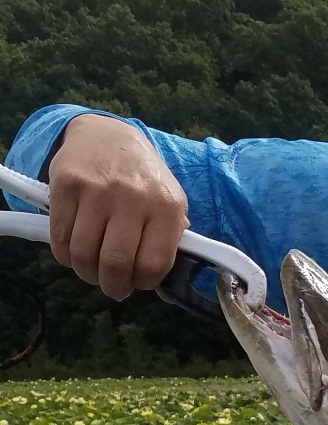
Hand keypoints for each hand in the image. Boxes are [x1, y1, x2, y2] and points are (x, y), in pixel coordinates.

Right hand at [44, 114, 188, 299]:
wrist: (107, 136)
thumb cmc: (143, 178)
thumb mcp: (170, 202)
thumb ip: (170, 241)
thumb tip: (162, 288)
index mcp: (166, 206)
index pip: (153, 265)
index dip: (143, 283)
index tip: (138, 282)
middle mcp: (132, 197)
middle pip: (115, 264)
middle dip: (113, 287)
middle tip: (113, 287)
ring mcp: (97, 190)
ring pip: (83, 255)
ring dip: (86, 273)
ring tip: (93, 270)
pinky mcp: (66, 185)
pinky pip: (60, 238)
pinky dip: (65, 256)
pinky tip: (75, 251)